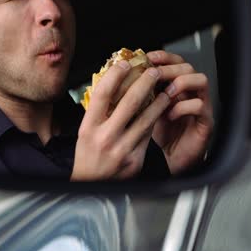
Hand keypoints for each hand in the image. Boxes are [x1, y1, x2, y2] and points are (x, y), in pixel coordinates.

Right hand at [72, 60, 171, 180]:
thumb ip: (98, 111)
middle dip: (144, 83)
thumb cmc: (87, 155)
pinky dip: (155, 120)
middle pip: (129, 103)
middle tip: (153, 71)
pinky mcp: (135, 160)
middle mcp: (105, 138)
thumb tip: (113, 84)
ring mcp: (122, 150)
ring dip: (158, 101)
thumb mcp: (85, 132)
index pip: (102, 95)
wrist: (90, 186)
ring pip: (145, 119)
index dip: (115, 76)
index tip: (124, 64)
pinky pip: (148, 135)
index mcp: (89, 128)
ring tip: (164, 90)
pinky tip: (160, 111)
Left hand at [148, 50, 213, 174]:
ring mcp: (201, 105)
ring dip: (181, 83)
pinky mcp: (206, 122)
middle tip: (154, 75)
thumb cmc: (159, 135)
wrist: (170, 160)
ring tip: (165, 93)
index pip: (176, 61)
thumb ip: (143, 93)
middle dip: (170, 68)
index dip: (163, 56)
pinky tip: (170, 115)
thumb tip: (123, 77)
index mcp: (177, 86)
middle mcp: (191, 93)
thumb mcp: (147, 109)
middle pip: (188, 67)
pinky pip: (200, 105)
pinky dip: (183, 107)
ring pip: (201, 80)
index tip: (148, 57)